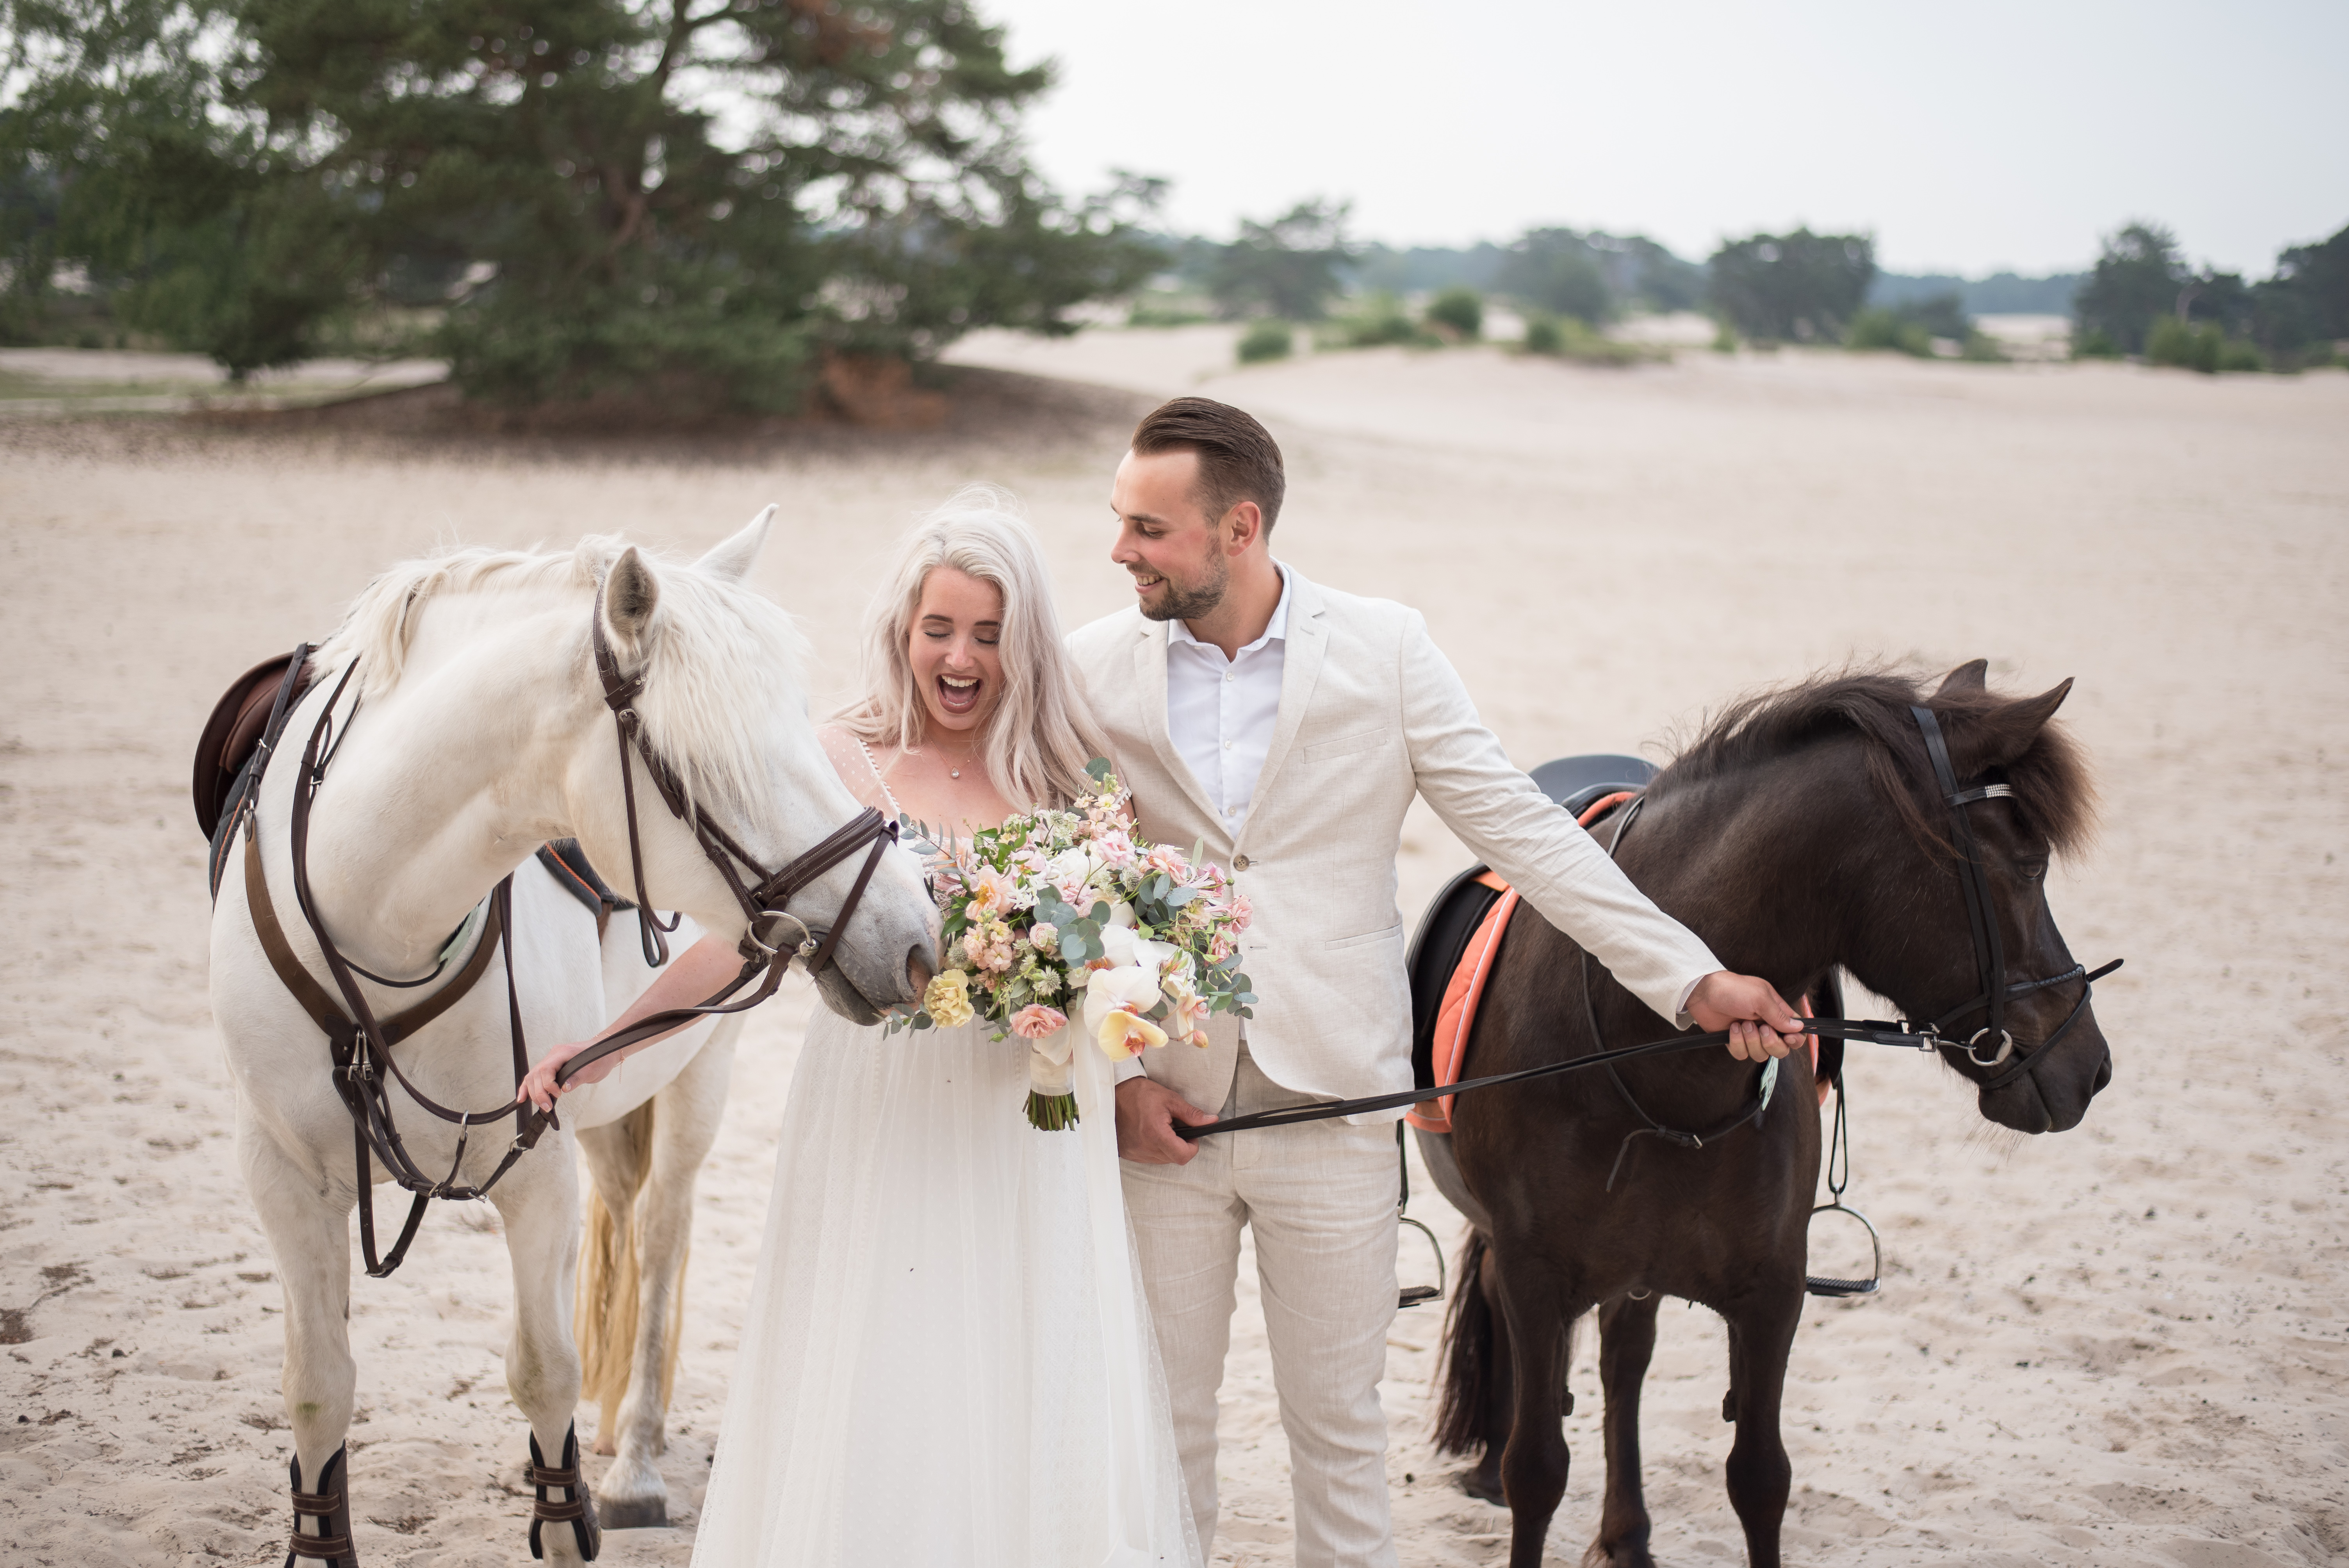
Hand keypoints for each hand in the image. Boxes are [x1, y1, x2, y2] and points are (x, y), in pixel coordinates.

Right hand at [517, 1038, 612, 1113]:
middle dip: (539, 1093)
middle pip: (536, 1074)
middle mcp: (553, 1054)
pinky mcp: (550, 1066)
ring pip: (532, 1076)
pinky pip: (535, 1077)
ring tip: (543, 1106)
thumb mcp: (592, 1070)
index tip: (558, 1095)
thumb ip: (577, 1078)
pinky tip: (522, 1098)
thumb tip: (564, 1088)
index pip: (546, 1068)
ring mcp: (550, 1059)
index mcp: (563, 1052)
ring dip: (534, 1093)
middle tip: (547, 1107)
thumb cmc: (600, 1058)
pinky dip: (528, 1088)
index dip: (548, 1084)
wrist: (604, 1051)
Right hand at [1114, 1077, 1216, 1164]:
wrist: (1115, 1095)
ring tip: (1161, 1129)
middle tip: (1176, 1128)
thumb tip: (1210, 1121)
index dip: (1192, 1147)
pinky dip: (1155, 1148)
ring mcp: (1136, 1152)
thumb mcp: (1170, 1100)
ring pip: (1162, 1159)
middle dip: (1180, 1145)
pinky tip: (1151, 1133)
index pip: (1183, 1156)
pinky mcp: (1130, 1153)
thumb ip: (1192, 1114)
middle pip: (1174, 1159)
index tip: (1191, 1136)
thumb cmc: (1140, 1094)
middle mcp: (1145, 1147)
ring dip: (1167, 1147)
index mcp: (1156, 1134)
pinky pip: (1149, 1158)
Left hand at [1686, 971, 1806, 1061]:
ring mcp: (1751, 1035)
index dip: (1795, 1040)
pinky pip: (1743, 1055)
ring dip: (1752, 1041)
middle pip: (1781, 1050)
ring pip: (1761, 1055)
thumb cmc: (1733, 989)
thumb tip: (1799, 1028)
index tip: (1788, 1038)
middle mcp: (1766, 1025)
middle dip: (1772, 1043)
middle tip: (1762, 1029)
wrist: (1704, 993)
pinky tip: (1732, 1029)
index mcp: (1777, 1012)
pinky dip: (1737, 1043)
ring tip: (1743, 1024)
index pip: (1795, 1033)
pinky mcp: (1735, 1042)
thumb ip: (1780, 1015)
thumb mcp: (1760, 998)